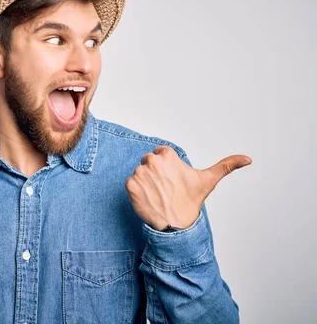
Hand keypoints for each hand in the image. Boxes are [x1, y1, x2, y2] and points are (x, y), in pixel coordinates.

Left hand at [125, 146, 251, 230]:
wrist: (176, 224)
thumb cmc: (191, 201)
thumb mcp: (209, 180)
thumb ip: (226, 165)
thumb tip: (248, 159)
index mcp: (168, 155)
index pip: (160, 154)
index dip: (165, 167)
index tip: (172, 178)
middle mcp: (152, 162)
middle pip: (148, 162)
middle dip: (155, 173)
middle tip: (165, 188)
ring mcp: (140, 174)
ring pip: (139, 173)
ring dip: (146, 182)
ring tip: (158, 194)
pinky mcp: (130, 186)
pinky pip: (130, 183)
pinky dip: (137, 191)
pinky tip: (149, 199)